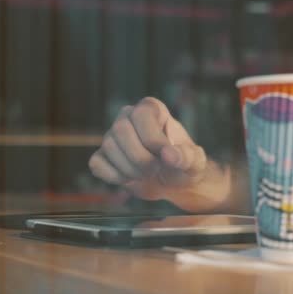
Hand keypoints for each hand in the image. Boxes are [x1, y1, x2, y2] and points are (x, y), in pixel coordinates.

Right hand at [89, 97, 211, 202]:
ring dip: (130, 169)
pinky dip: (114, 176)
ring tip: (146, 174)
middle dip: (140, 157)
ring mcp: (112, 136)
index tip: (165, 156)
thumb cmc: (184, 167)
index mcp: (152, 109)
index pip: (141, 115)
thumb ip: (187, 157)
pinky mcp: (102, 156)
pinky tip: (129, 178)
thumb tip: (168, 154)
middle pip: (121, 130)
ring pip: (108, 146)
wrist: (172, 184)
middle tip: (155, 170)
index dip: (152, 139)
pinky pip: (97, 163)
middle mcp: (128, 117)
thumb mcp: (195, 163)